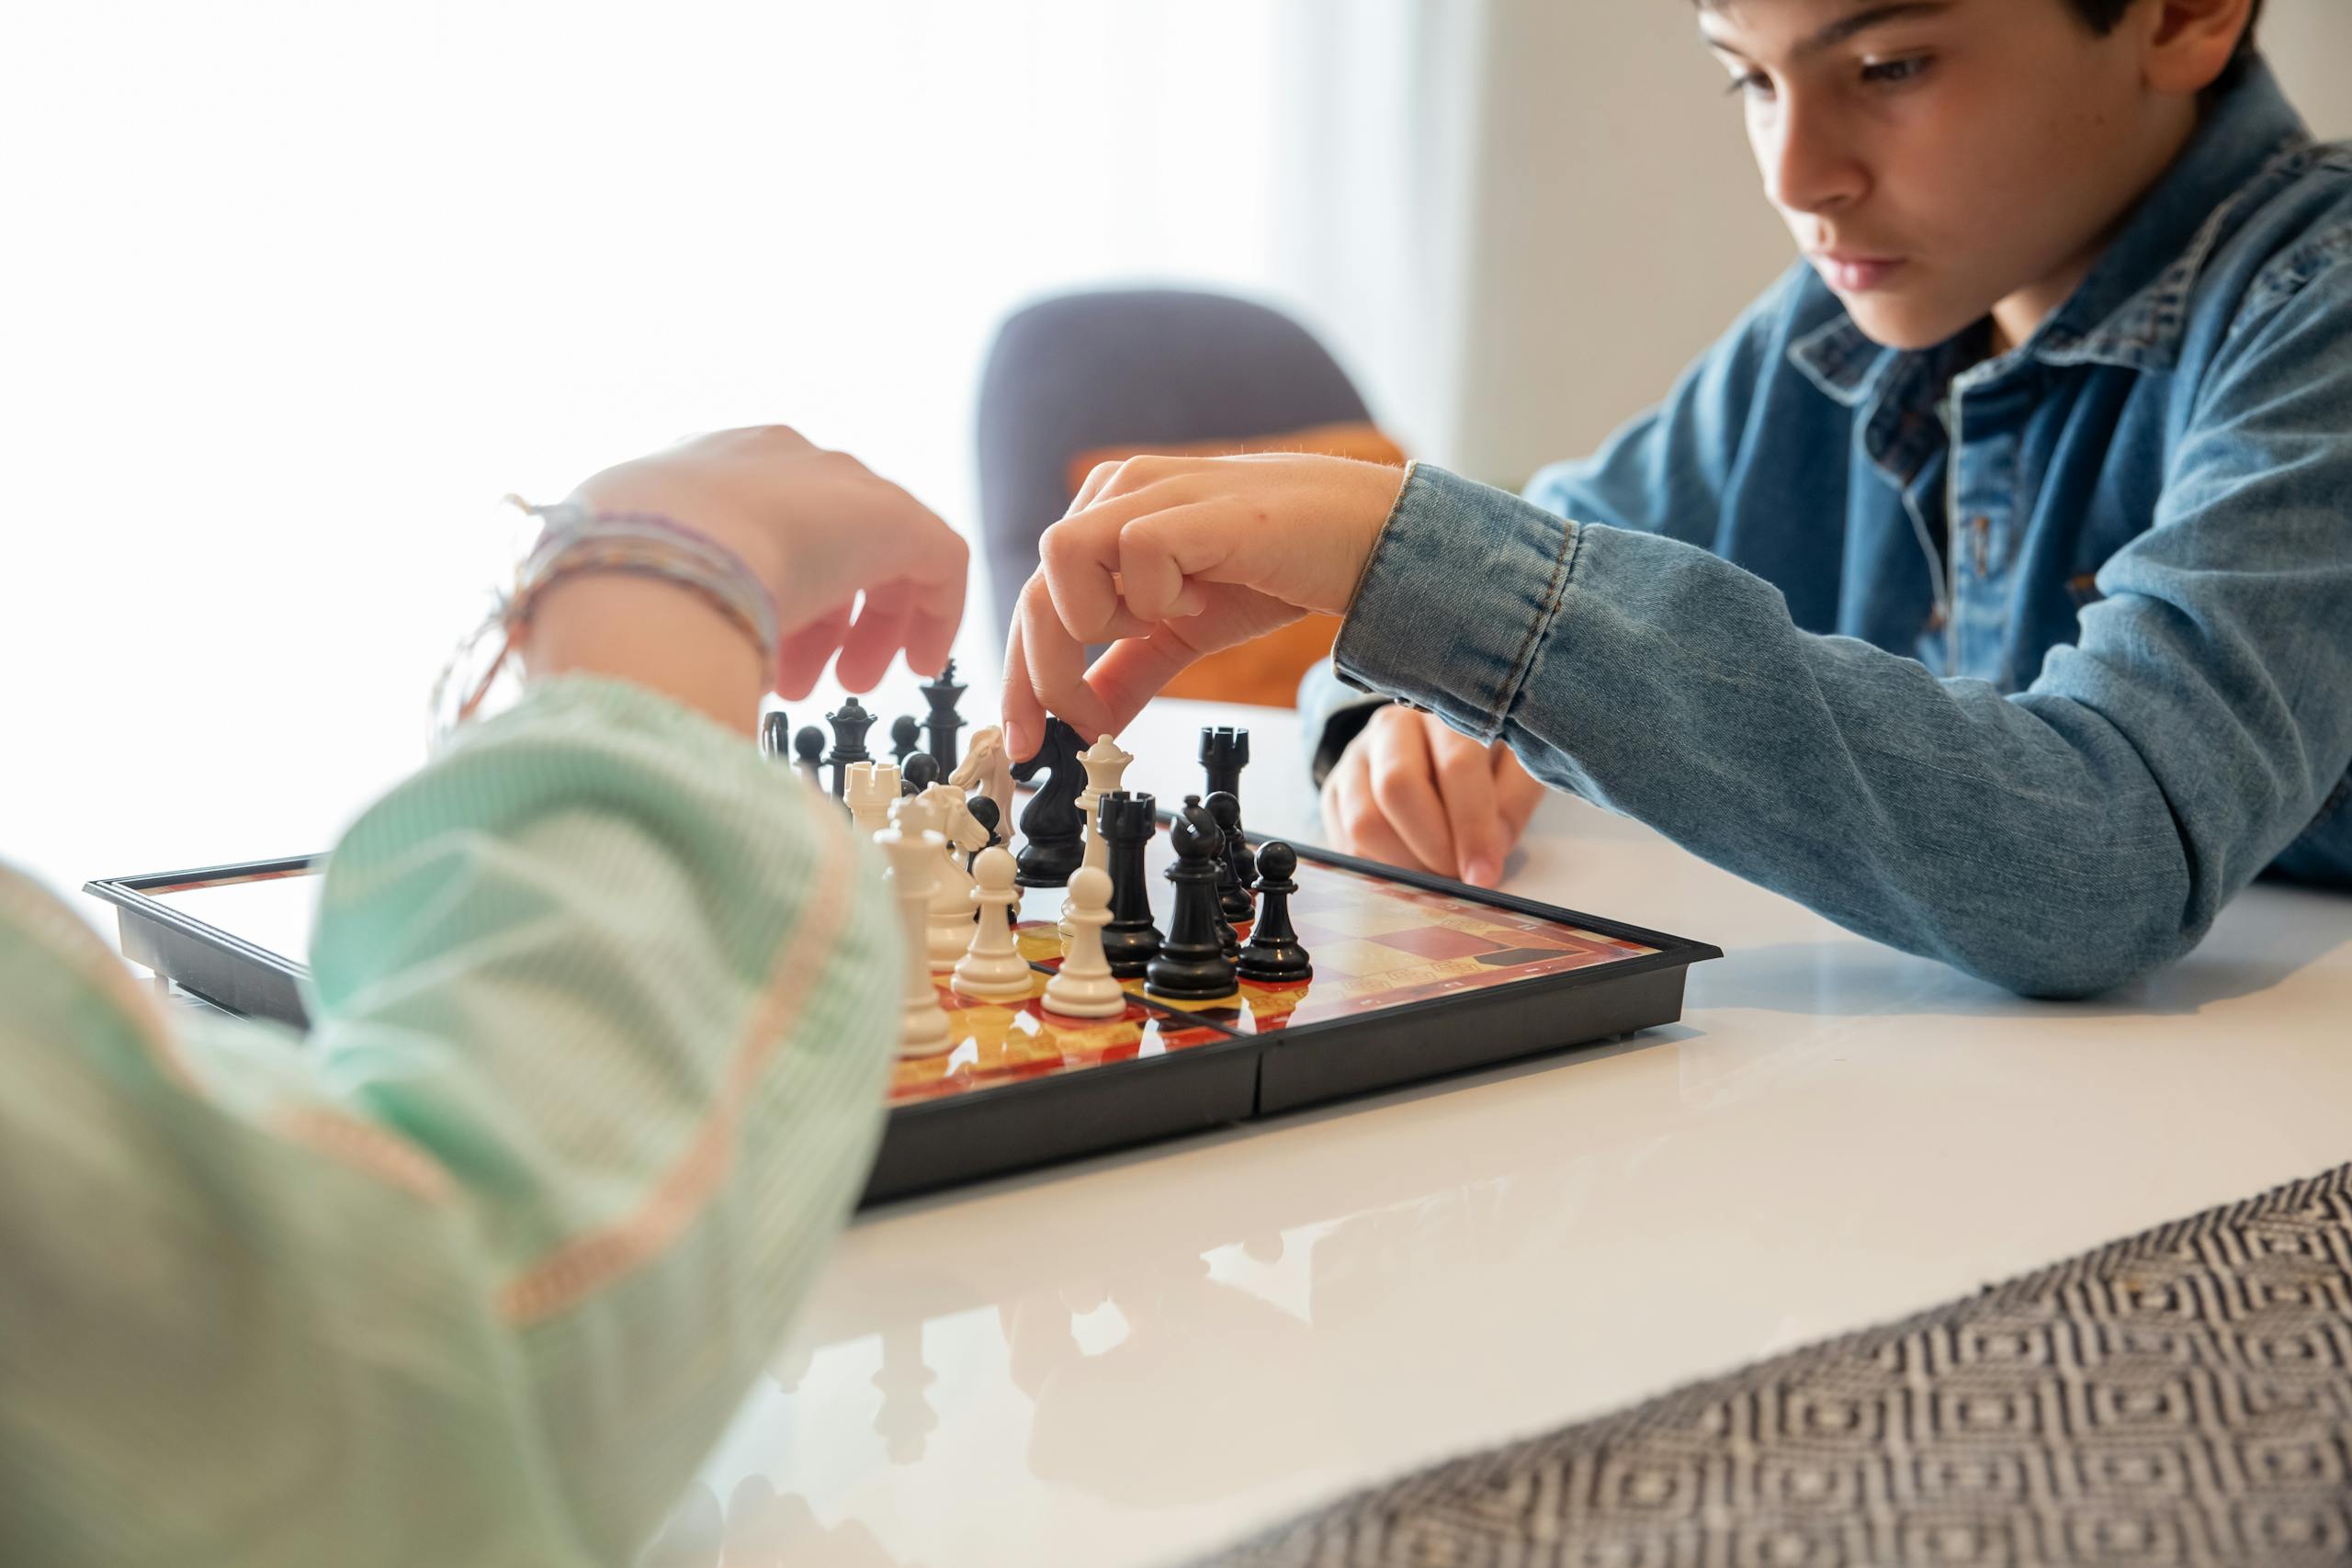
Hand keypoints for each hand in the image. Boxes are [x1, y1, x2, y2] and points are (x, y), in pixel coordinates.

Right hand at [570, 426, 967, 696]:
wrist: (652, 563)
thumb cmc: (613, 586)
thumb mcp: (612, 580)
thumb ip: (637, 598)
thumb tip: (619, 646)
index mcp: (704, 468)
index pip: (750, 520)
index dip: (761, 591)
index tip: (758, 651)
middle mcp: (775, 460)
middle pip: (815, 536)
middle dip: (813, 614)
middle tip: (799, 681)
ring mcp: (838, 483)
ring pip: (876, 550)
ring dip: (865, 622)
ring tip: (846, 684)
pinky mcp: (896, 517)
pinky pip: (937, 558)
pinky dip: (934, 610)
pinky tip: (919, 662)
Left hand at [1000, 452, 1405, 757]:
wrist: (1363, 539)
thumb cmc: (1275, 569)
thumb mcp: (1182, 636)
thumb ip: (1128, 674)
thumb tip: (1084, 727)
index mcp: (1103, 520)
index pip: (1033, 602)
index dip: (1021, 678)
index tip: (1026, 743)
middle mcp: (1115, 493)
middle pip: (1033, 593)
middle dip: (1044, 678)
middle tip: (1080, 727)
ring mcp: (1151, 490)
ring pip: (1059, 559)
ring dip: (1103, 618)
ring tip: (1165, 622)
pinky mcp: (1193, 503)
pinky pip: (1134, 553)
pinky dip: (1158, 595)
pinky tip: (1203, 594)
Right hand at [1321, 705, 1543, 886]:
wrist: (1434, 747)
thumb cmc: (1484, 760)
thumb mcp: (1515, 769)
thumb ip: (1512, 804)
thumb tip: (1488, 849)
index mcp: (1445, 712)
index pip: (1455, 765)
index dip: (1472, 826)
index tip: (1484, 873)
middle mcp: (1391, 727)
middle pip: (1397, 787)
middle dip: (1433, 846)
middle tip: (1458, 872)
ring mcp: (1354, 759)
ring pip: (1364, 822)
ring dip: (1404, 864)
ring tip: (1435, 869)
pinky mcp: (1334, 792)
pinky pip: (1346, 844)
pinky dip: (1382, 869)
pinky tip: (1411, 865)